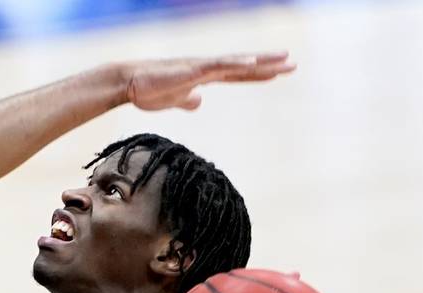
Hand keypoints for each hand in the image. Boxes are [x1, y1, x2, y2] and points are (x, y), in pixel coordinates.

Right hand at [124, 53, 295, 111]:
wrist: (128, 83)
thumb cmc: (147, 90)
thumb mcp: (174, 99)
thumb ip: (187, 99)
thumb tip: (198, 101)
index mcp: (205, 77)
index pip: (238, 75)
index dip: (258, 74)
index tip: (279, 73)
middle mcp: (208, 68)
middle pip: (244, 66)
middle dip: (269, 65)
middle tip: (294, 64)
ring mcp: (201, 66)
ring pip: (237, 62)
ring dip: (261, 61)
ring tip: (284, 60)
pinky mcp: (192, 69)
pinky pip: (219, 65)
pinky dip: (237, 63)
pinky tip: (253, 61)